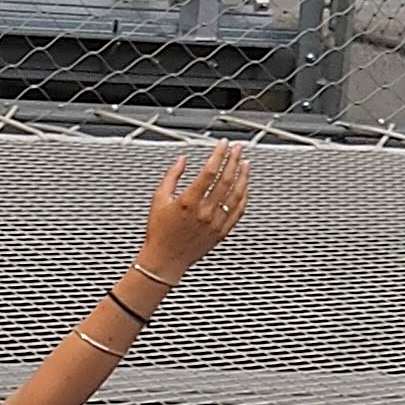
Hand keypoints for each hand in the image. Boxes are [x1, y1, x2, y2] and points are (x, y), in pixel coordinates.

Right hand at [135, 141, 249, 282]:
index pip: (210, 172)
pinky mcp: (222, 232)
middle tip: (238, 149)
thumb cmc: (160, 232)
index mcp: (189, 201)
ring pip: (236, 194)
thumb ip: (172, 176)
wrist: (165, 260)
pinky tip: (245, 187)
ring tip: (245, 163)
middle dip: (234, 160)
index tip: (223, 145)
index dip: (219, 155)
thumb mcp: (158, 199)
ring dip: (243, 176)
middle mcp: (205, 212)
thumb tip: (182, 160)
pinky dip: (244, 196)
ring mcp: (216, 222)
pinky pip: (238, 212)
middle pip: (226, 180)